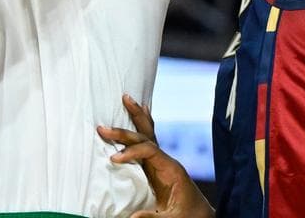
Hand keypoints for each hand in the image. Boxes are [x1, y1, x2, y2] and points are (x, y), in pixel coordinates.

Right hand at [98, 94, 213, 217]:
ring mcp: (162, 162)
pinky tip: (142, 110)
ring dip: (136, 117)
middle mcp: (167, 161)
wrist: (201, 216)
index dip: (131, 153)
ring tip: (127, 98)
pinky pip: (148, 141)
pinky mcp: (156, 166)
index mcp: (172, 169)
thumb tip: (131, 217)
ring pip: (148, 134)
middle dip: (125, 132)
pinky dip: (142, 125)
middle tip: (103, 127)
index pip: (149, 152)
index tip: (114, 159)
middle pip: (146, 138)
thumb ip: (153, 217)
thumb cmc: (189, 216)